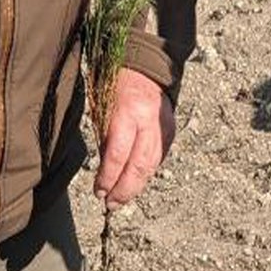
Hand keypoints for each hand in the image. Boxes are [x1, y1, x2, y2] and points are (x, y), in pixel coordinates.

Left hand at [96, 69, 173, 209]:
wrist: (147, 66)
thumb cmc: (117, 85)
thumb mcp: (104, 108)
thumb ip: (105, 138)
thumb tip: (105, 170)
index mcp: (128, 112)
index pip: (118, 155)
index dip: (108, 177)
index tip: (99, 191)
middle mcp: (149, 122)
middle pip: (138, 166)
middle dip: (124, 189)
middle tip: (110, 204)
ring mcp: (164, 128)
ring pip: (152, 166)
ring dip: (136, 186)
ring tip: (121, 199)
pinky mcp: (171, 131)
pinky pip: (158, 158)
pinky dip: (146, 173)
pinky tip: (135, 182)